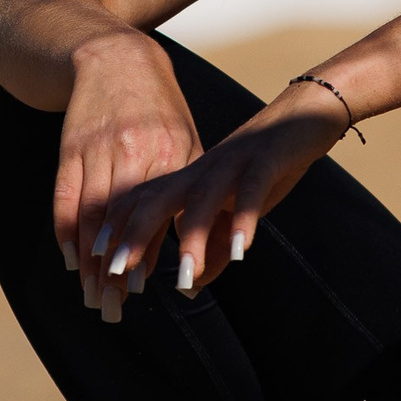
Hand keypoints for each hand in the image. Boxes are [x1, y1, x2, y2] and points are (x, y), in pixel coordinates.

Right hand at [56, 31, 200, 321]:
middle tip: (111, 309)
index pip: (157, 214)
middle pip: (120, 222)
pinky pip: (65, 196)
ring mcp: (98, 148)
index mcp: (171, 151)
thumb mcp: (187, 141)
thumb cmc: (159, 109)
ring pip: (92, 215)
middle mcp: (134, 150)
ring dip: (89, 261)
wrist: (115, 57)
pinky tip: (71, 260)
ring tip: (92, 296)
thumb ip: (189, 191)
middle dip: (113, 270)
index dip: (145, 254)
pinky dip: (65, 231)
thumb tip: (199, 246)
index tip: (142, 292)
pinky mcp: (71, 146)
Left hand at [98, 83, 348, 303]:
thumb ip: (212, 248)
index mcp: (186, 178)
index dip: (118, 230)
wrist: (302, 113)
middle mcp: (201, 169)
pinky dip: (244, 218)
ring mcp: (232, 163)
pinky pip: (251, 190)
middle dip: (135, 235)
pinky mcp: (266, 160)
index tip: (98, 262)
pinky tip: (242, 249)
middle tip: (117, 271)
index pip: (142, 202)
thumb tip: (192, 287)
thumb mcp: (232, 213)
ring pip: (202, 199)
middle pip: (158, 199)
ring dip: (191, 238)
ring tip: (184, 276)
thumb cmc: (260, 168)